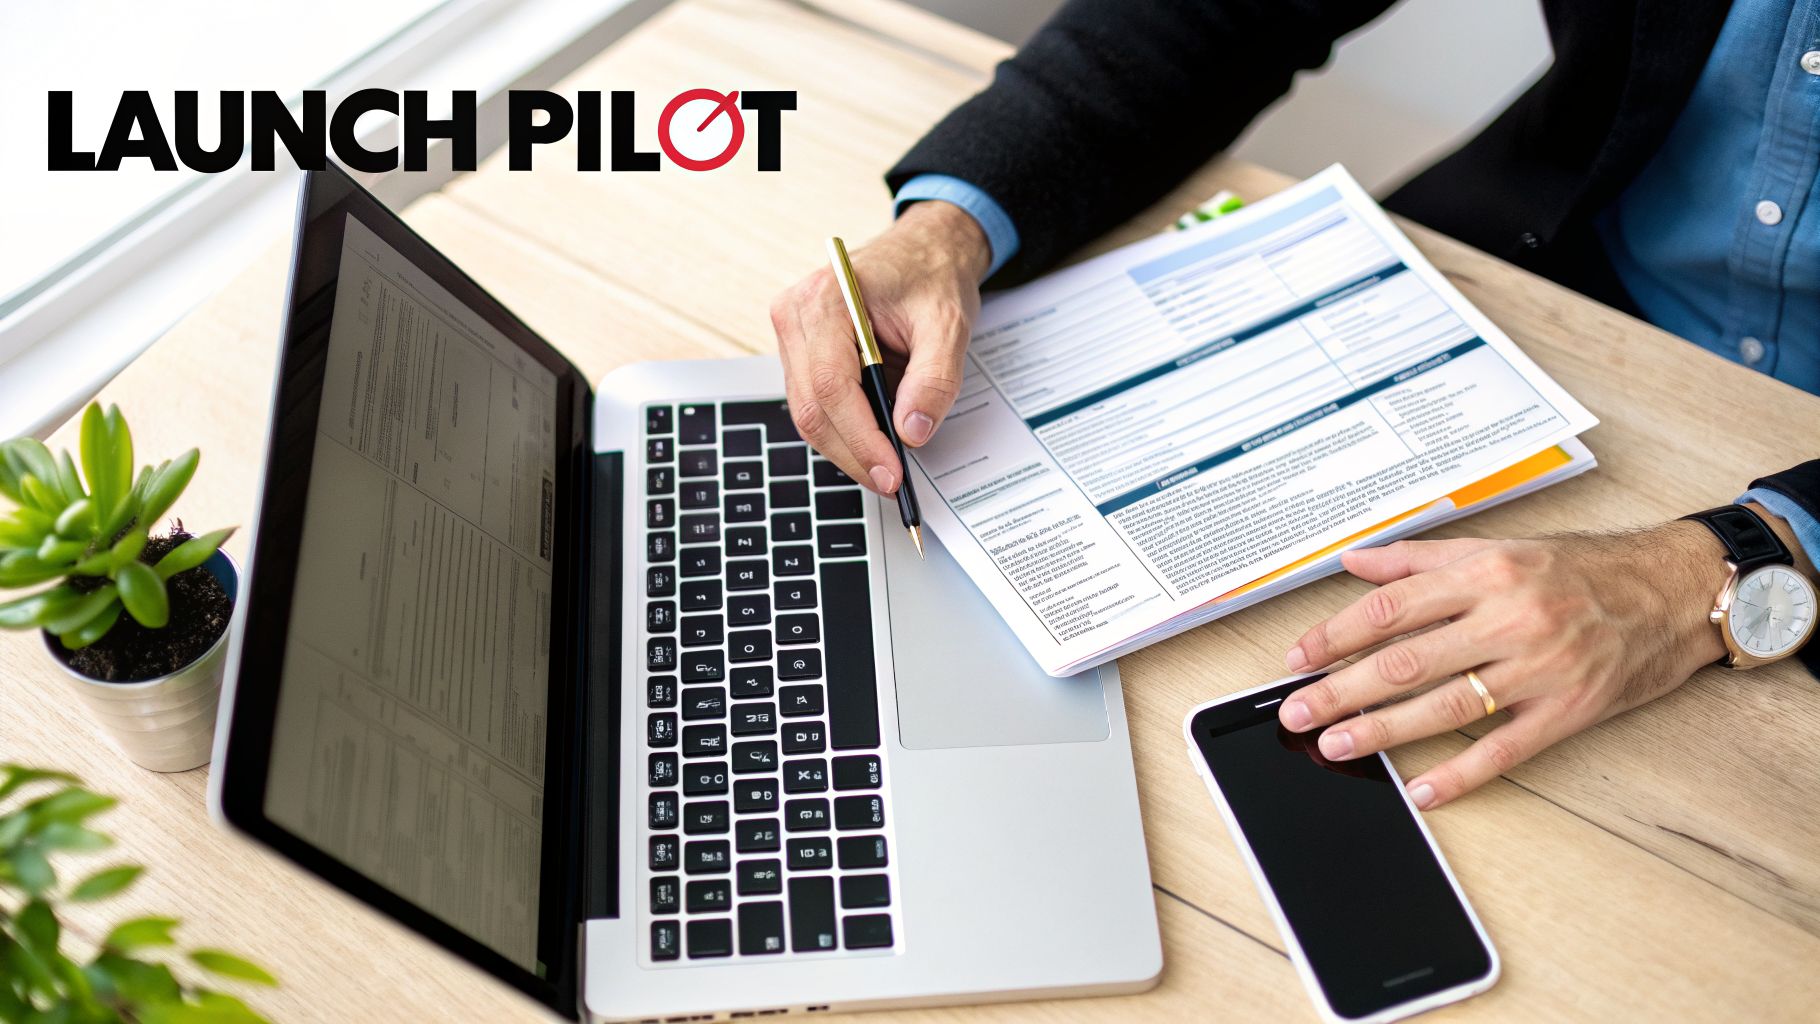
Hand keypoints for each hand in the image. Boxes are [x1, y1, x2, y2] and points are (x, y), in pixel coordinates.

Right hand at [770, 201, 988, 493]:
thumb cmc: (931, 276)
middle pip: (812, 406)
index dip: (860, 438)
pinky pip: (814, 402)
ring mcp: (792, 333)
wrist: (922, 250)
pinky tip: (873, 441)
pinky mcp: (799, 351)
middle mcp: (796, 314)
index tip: (891, 472)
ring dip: (847, 446)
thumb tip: (913, 432)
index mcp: (828, 298)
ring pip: (808, 412)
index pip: (831, 385)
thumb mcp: (949, 324)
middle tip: (891, 482)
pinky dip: (843, 429)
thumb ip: (934, 379)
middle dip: (853, 453)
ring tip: (887, 464)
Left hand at [1277, 522, 1735, 808]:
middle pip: (1406, 661)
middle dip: (1341, 690)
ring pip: (1445, 706)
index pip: (1390, 609)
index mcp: (1485, 574)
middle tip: (1297, 713)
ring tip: (1337, 745)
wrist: (1671, 591)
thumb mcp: (1499, 546)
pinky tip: (1421, 789)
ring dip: (1382, 730)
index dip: (1335, 636)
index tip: (1298, 659)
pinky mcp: (1567, 710)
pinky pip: (1503, 749)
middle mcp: (1508, 619)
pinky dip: (1459, 774)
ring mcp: (1539, 668)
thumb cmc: (1583, 569)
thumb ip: (1419, 557)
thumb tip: (1354, 562)